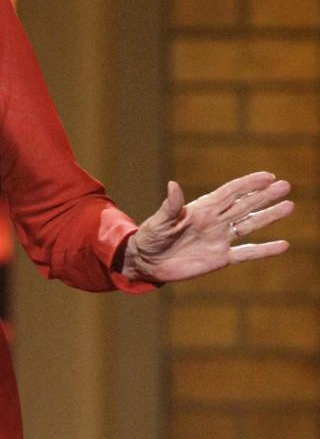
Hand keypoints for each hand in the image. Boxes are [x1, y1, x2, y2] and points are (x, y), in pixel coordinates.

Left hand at [124, 171, 293, 284]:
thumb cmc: (150, 237)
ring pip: (250, 224)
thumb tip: (173, 185)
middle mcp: (216, 220)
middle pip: (245, 205)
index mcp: (203, 208)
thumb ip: (170, 206)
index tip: (268, 176)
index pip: (230, 192)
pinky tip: (283, 245)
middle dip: (265, 196)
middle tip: (286, 186)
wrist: (147, 262)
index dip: (248, 184)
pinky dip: (264, 250)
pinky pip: (246, 253)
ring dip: (269, 216)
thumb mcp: (158, 221)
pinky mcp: (220, 258)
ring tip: (289, 206)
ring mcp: (220, 238)